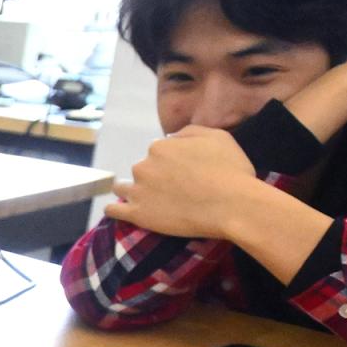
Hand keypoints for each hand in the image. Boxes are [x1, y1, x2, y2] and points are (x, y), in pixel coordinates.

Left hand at [104, 126, 264, 240]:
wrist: (232, 204)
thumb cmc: (230, 170)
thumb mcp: (217, 136)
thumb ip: (189, 132)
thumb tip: (171, 137)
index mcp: (159, 147)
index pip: (158, 151)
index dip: (170, 161)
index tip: (182, 172)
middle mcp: (143, 165)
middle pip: (142, 169)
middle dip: (153, 176)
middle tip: (172, 189)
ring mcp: (138, 191)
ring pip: (122, 188)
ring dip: (130, 190)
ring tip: (145, 200)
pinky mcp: (137, 214)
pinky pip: (114, 211)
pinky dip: (114, 210)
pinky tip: (117, 211)